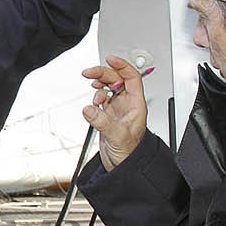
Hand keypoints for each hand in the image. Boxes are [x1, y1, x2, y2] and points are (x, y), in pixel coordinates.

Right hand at [81, 55, 148, 169]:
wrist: (124, 166)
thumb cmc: (130, 152)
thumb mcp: (117, 136)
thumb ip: (102, 121)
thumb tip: (89, 108)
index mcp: (136, 104)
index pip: (132, 77)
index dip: (122, 65)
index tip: (110, 59)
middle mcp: (128, 104)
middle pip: (116, 79)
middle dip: (103, 73)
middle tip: (89, 73)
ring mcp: (118, 109)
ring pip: (108, 88)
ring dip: (99, 84)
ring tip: (92, 86)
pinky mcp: (108, 116)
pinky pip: (101, 99)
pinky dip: (95, 97)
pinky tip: (94, 102)